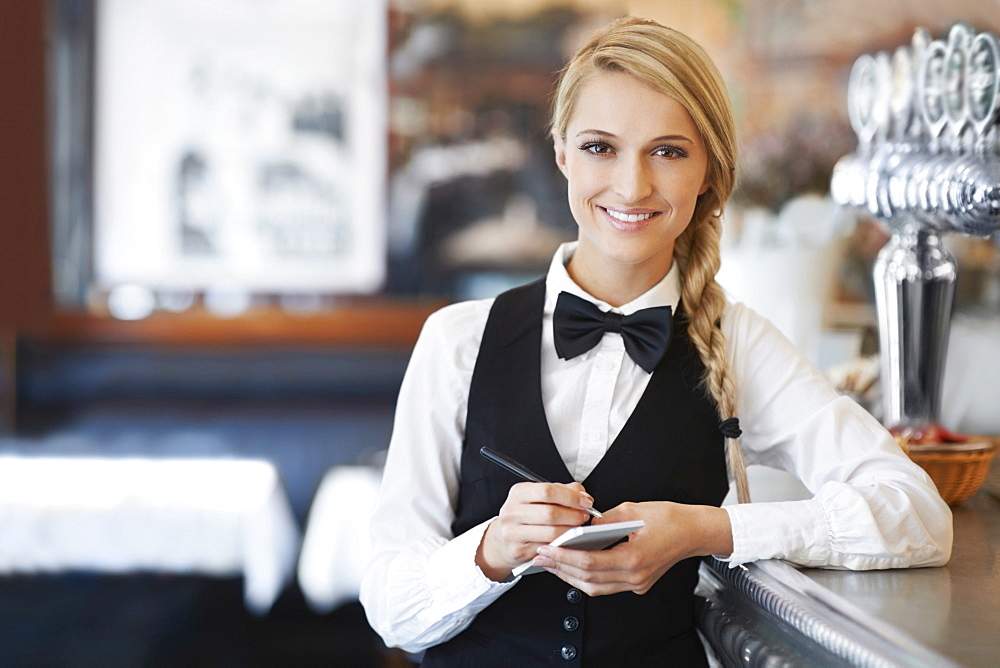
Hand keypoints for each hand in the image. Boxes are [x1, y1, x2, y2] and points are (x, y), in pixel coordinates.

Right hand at [477, 482, 594, 581]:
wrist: (504, 539)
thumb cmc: (527, 516)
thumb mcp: (541, 497)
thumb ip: (563, 492)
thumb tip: (583, 496)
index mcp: (519, 493)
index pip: (547, 491)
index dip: (570, 496)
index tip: (585, 502)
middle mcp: (512, 511)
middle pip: (550, 513)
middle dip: (573, 515)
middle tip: (584, 516)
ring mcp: (512, 532)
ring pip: (551, 533)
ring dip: (570, 531)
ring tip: (577, 528)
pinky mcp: (518, 551)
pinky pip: (548, 548)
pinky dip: (561, 545)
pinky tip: (566, 541)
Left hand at [528, 502, 732, 595]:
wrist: (694, 531)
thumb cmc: (670, 518)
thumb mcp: (632, 510)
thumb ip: (602, 521)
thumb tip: (580, 527)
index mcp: (634, 558)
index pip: (590, 562)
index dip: (564, 557)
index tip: (547, 549)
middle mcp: (636, 576)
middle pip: (589, 579)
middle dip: (561, 568)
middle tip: (540, 557)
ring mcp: (637, 583)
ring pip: (595, 587)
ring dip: (570, 576)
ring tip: (551, 564)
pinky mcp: (638, 583)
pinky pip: (606, 586)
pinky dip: (586, 578)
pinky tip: (573, 567)